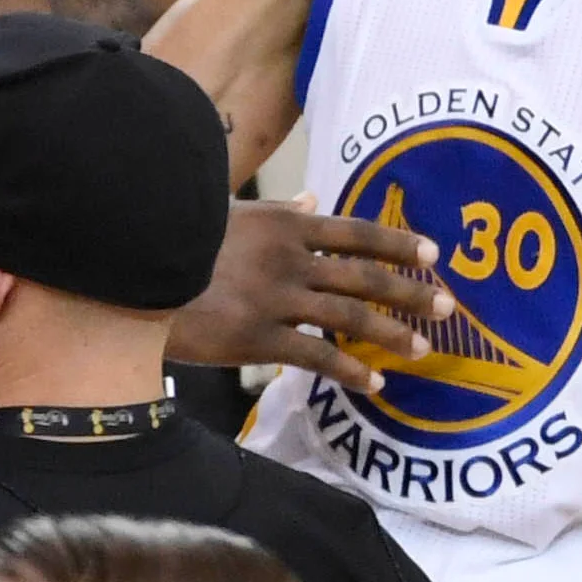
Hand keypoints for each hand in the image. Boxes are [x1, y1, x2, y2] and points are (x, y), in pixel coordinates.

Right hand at [167, 196, 449, 393]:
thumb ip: (277, 210)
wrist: (135, 270)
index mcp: (283, 223)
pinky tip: (375, 384)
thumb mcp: (229, 212)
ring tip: (422, 349)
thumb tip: (312, 197)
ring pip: (350, 317)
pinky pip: (317, 357)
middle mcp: (289, 258)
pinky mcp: (258, 338)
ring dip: (392, 333)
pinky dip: (351, 371)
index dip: (397, 243)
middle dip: (410, 291)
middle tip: (446, 306)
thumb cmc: (176, 237)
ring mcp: (276, 299)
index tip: (432, 254)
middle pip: (364, 275)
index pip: (354, 231)